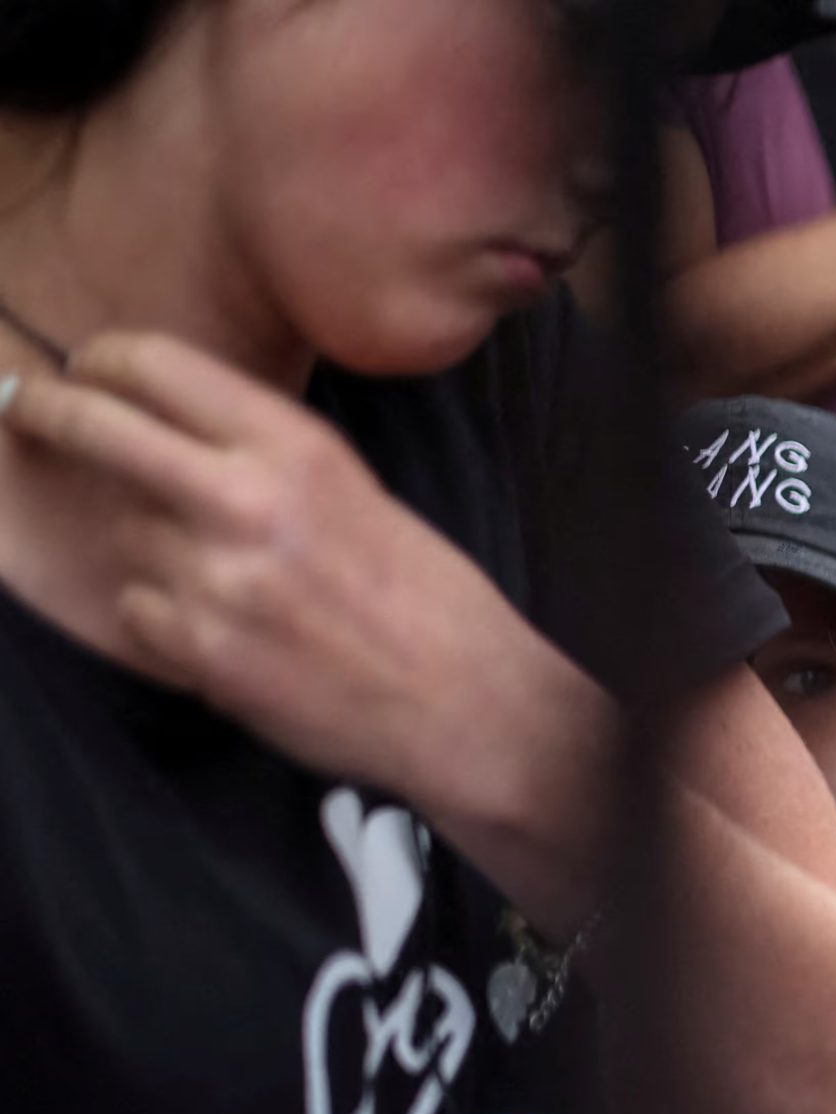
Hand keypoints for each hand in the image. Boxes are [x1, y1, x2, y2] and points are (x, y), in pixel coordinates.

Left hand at [0, 333, 568, 820]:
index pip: (158, 366)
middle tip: (29, 408)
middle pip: (99, 428)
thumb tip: (176, 433)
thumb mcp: (362, 495)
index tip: (85, 367)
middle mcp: (248, 500)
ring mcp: (215, 577)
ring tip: (232, 585)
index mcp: (298, 450)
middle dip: (50, 412)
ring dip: (155, 552)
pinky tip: (232, 635)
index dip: (103, 360)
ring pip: (126, 535)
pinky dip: (168, 621)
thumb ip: (270, 459)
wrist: (464, 705)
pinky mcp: (200, 648)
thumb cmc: (429, 602)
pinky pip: (138, 611)